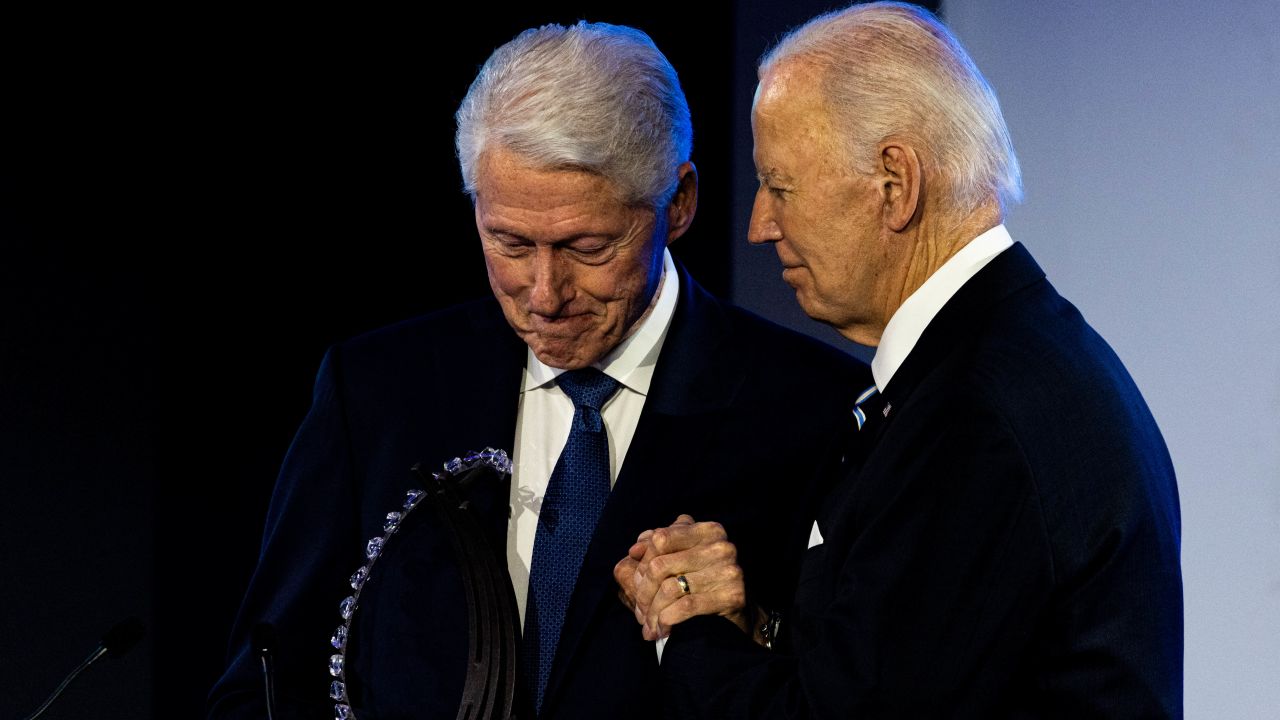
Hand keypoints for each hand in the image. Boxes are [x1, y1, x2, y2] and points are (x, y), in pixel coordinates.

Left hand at [613, 514, 748, 640]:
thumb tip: (635, 549)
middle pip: (660, 566)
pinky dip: (668, 619)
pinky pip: (686, 605)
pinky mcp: (732, 595)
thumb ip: (657, 548)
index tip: (636, 583)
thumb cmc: (702, 584)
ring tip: (649, 627)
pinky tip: (663, 628)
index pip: (660, 539)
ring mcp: (728, 570)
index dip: (642, 563)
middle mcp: (720, 546)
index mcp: (707, 531)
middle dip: (643, 593)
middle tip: (640, 613)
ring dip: (653, 613)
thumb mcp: (682, 559)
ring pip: (669, 588)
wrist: (738, 615)